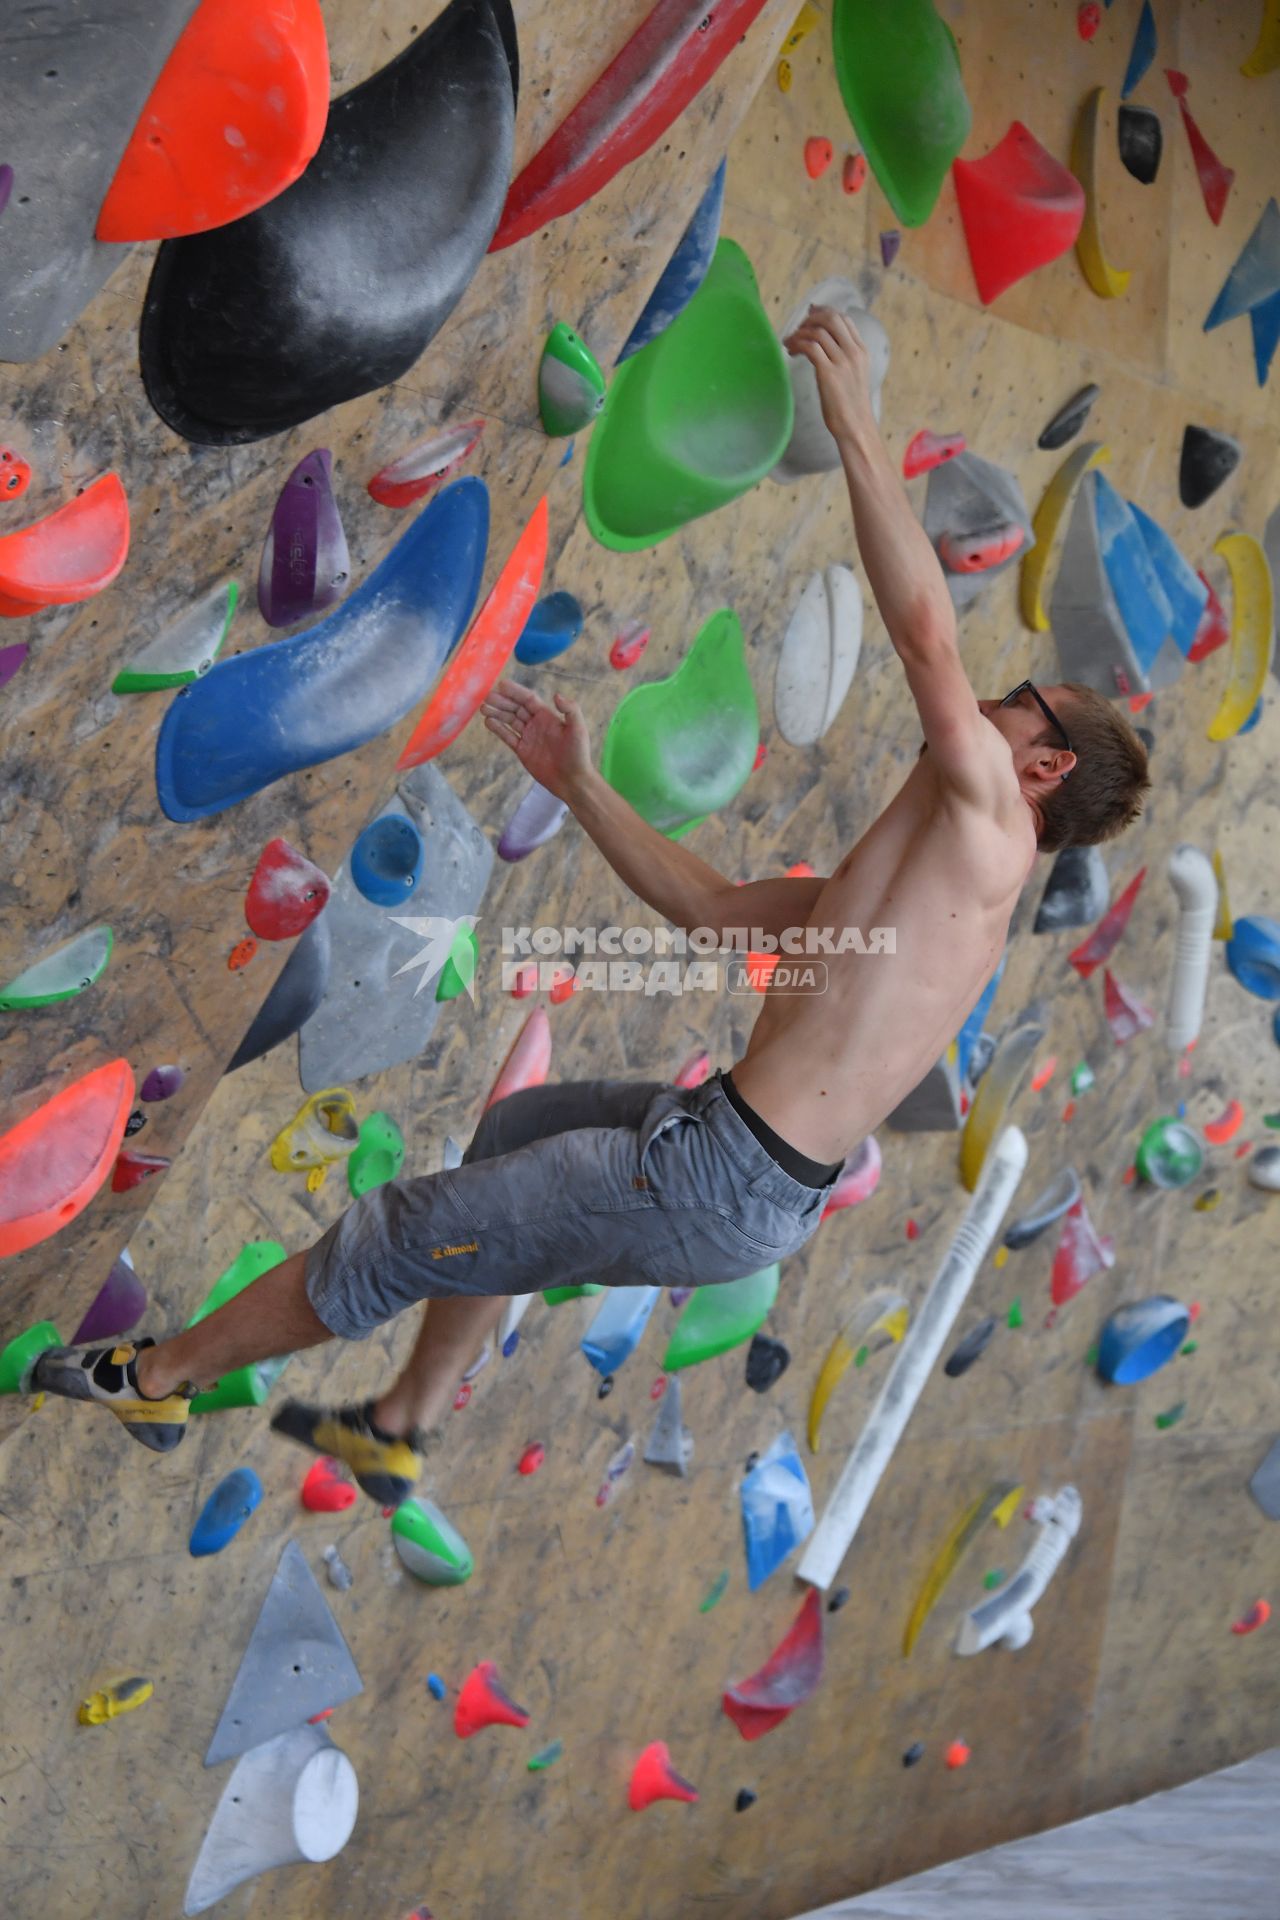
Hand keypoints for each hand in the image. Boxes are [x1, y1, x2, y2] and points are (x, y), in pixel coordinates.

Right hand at [482, 677, 592, 800]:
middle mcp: (537, 724)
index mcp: (548, 716)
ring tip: (483, 708)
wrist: (572, 781)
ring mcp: (529, 737)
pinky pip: (508, 737)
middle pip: (516, 708)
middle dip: (502, 701)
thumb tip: (556, 695)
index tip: (501, 685)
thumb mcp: (578, 729)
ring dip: (497, 713)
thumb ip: (570, 710)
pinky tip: (488, 722)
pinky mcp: (523, 751)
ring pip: (510, 721)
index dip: (515, 691)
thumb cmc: (578, 754)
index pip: (528, 699)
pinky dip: (498, 729)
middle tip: (487, 696)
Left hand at [784, 305, 875, 444]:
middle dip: (810, 319)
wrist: (855, 426)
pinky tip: (791, 352)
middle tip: (797, 330)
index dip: (823, 313)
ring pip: (818, 331)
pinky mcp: (829, 373)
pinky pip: (810, 347)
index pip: (843, 319)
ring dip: (799, 333)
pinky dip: (797, 344)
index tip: (808, 319)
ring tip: (789, 344)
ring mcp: (842, 362)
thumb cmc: (850, 405)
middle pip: (831, 318)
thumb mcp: (853, 375)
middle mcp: (853, 352)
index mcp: (861, 351)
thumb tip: (824, 344)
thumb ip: (844, 357)